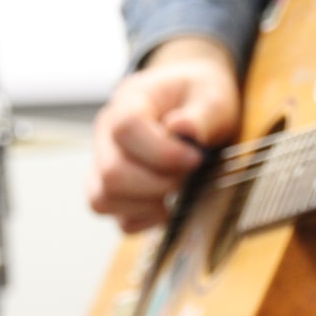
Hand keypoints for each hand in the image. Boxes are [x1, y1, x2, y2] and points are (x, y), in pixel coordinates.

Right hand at [87, 37, 240, 232]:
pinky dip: (145, 219)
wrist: (191, 100)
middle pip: (112, 172)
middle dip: (159, 183)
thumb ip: (201, 114)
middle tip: (189, 173)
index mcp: (128, 102)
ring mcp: (104, 165)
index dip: (162, 152)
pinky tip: (168, 204)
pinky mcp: (114, 191)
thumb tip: (182, 128)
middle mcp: (106, 135)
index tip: (194, 159)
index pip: (125, 129)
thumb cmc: (198, 97)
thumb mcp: (212, 96)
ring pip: (104, 199)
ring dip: (148, 204)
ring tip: (178, 188)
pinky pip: (118, 219)